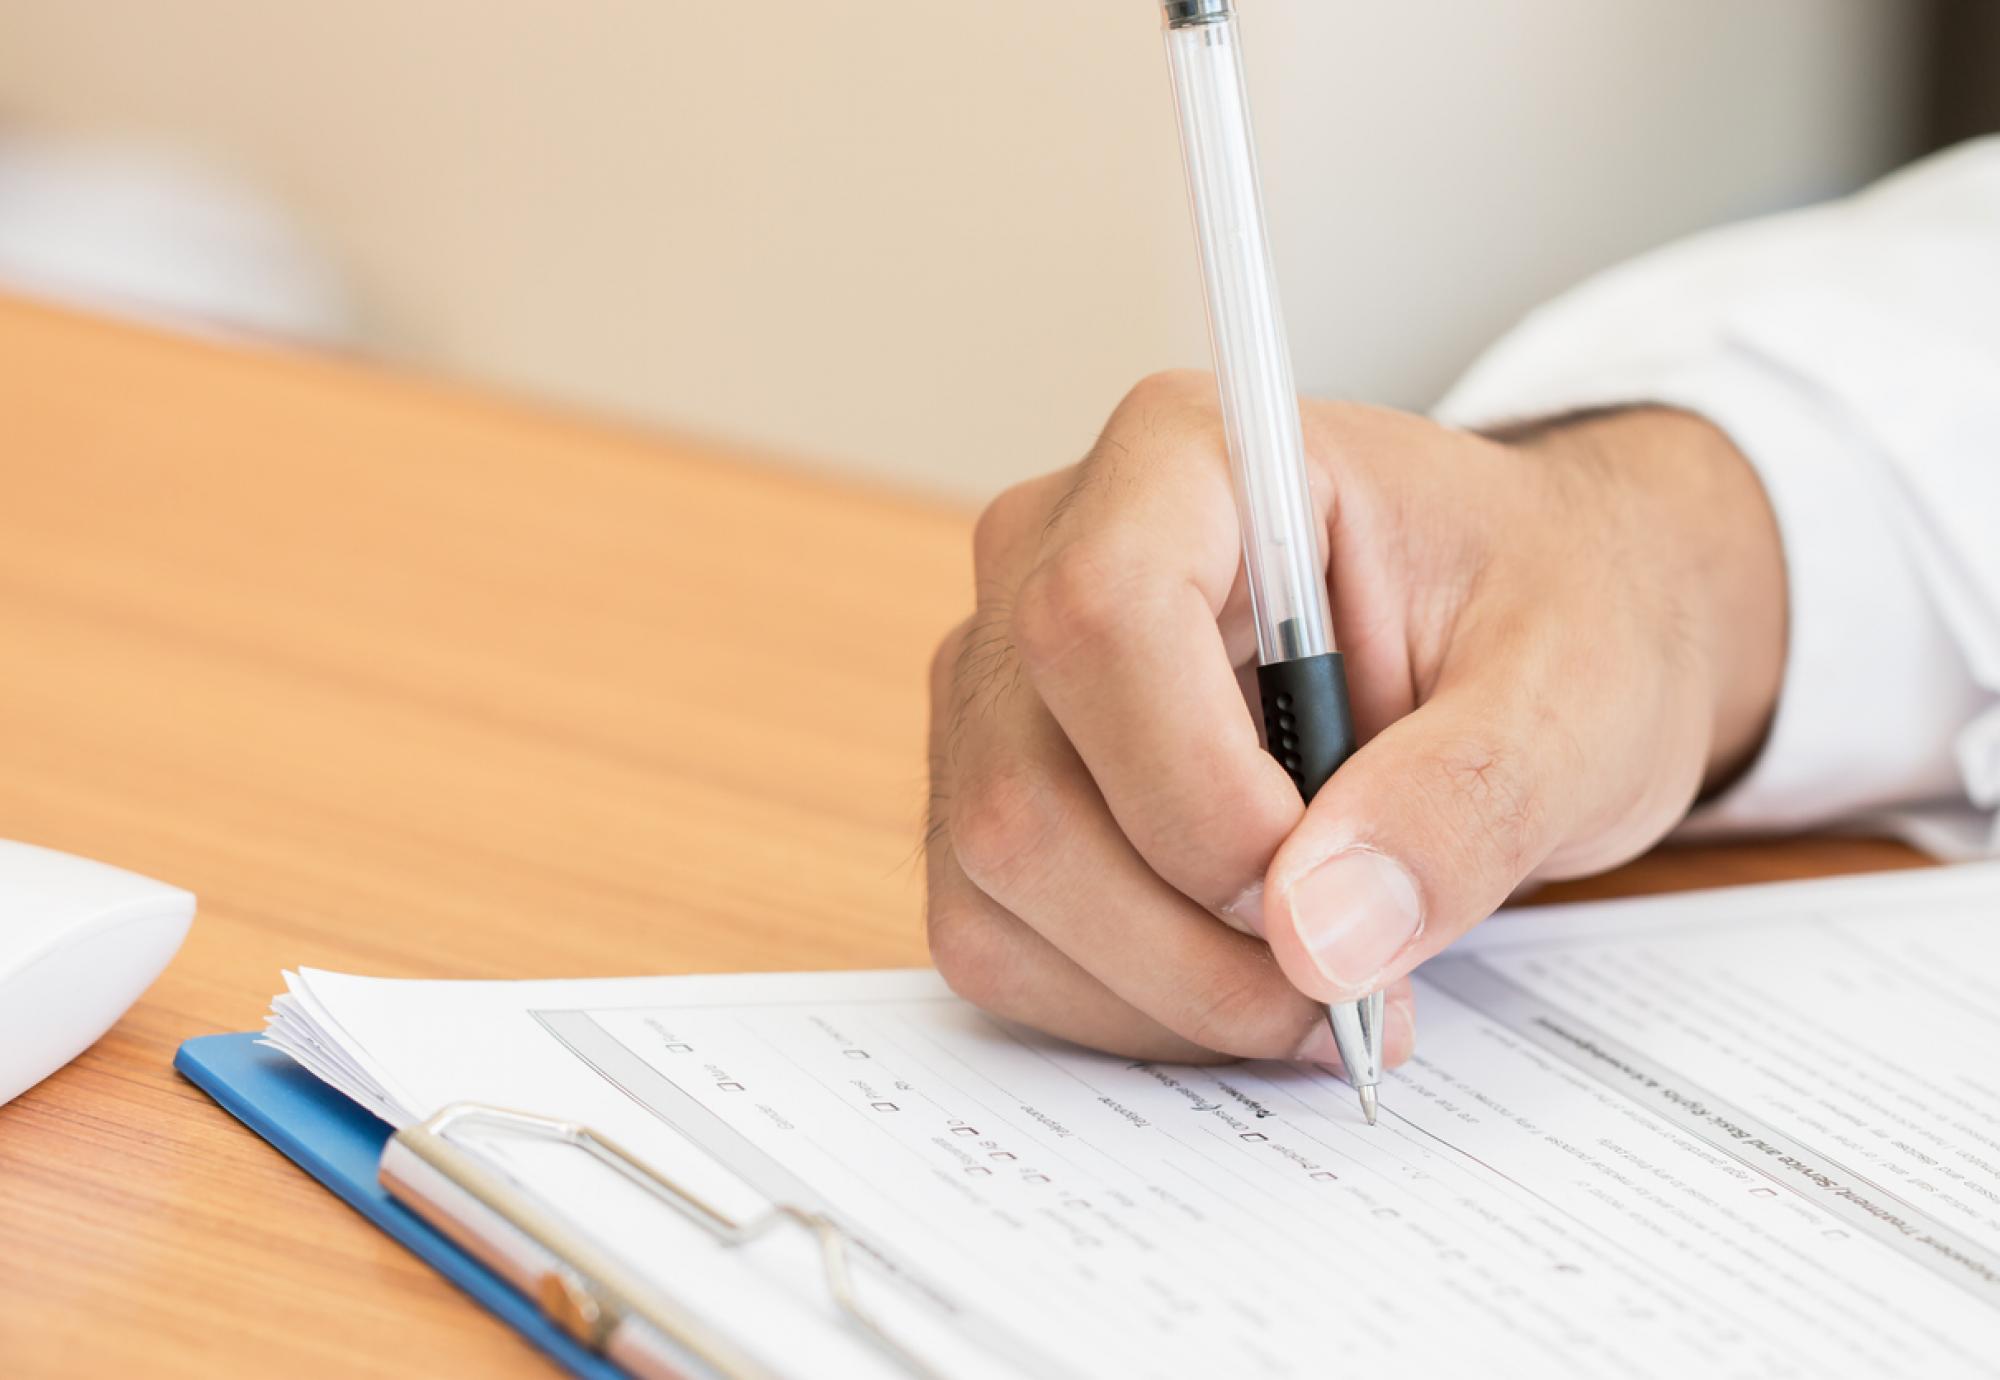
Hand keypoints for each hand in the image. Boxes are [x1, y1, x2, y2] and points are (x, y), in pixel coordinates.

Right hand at [924, 373, 1784, 1068]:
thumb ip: (1463, 803)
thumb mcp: (1573, 695)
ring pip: (996, 882)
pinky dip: (1119, 1003)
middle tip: (1352, 986)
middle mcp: (1051, 552)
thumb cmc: (1549, 617)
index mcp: (1186, 458)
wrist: (1529, 630)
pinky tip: (1236, 978)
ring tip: (1318, 982)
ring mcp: (1002, 676)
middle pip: (1023, 792)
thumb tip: (1322, 940)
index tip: (1331, 890)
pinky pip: (993, 936)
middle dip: (1192, 943)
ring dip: (1165, 989)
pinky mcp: (989, 778)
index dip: (1198, 797)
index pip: (1100, 620)